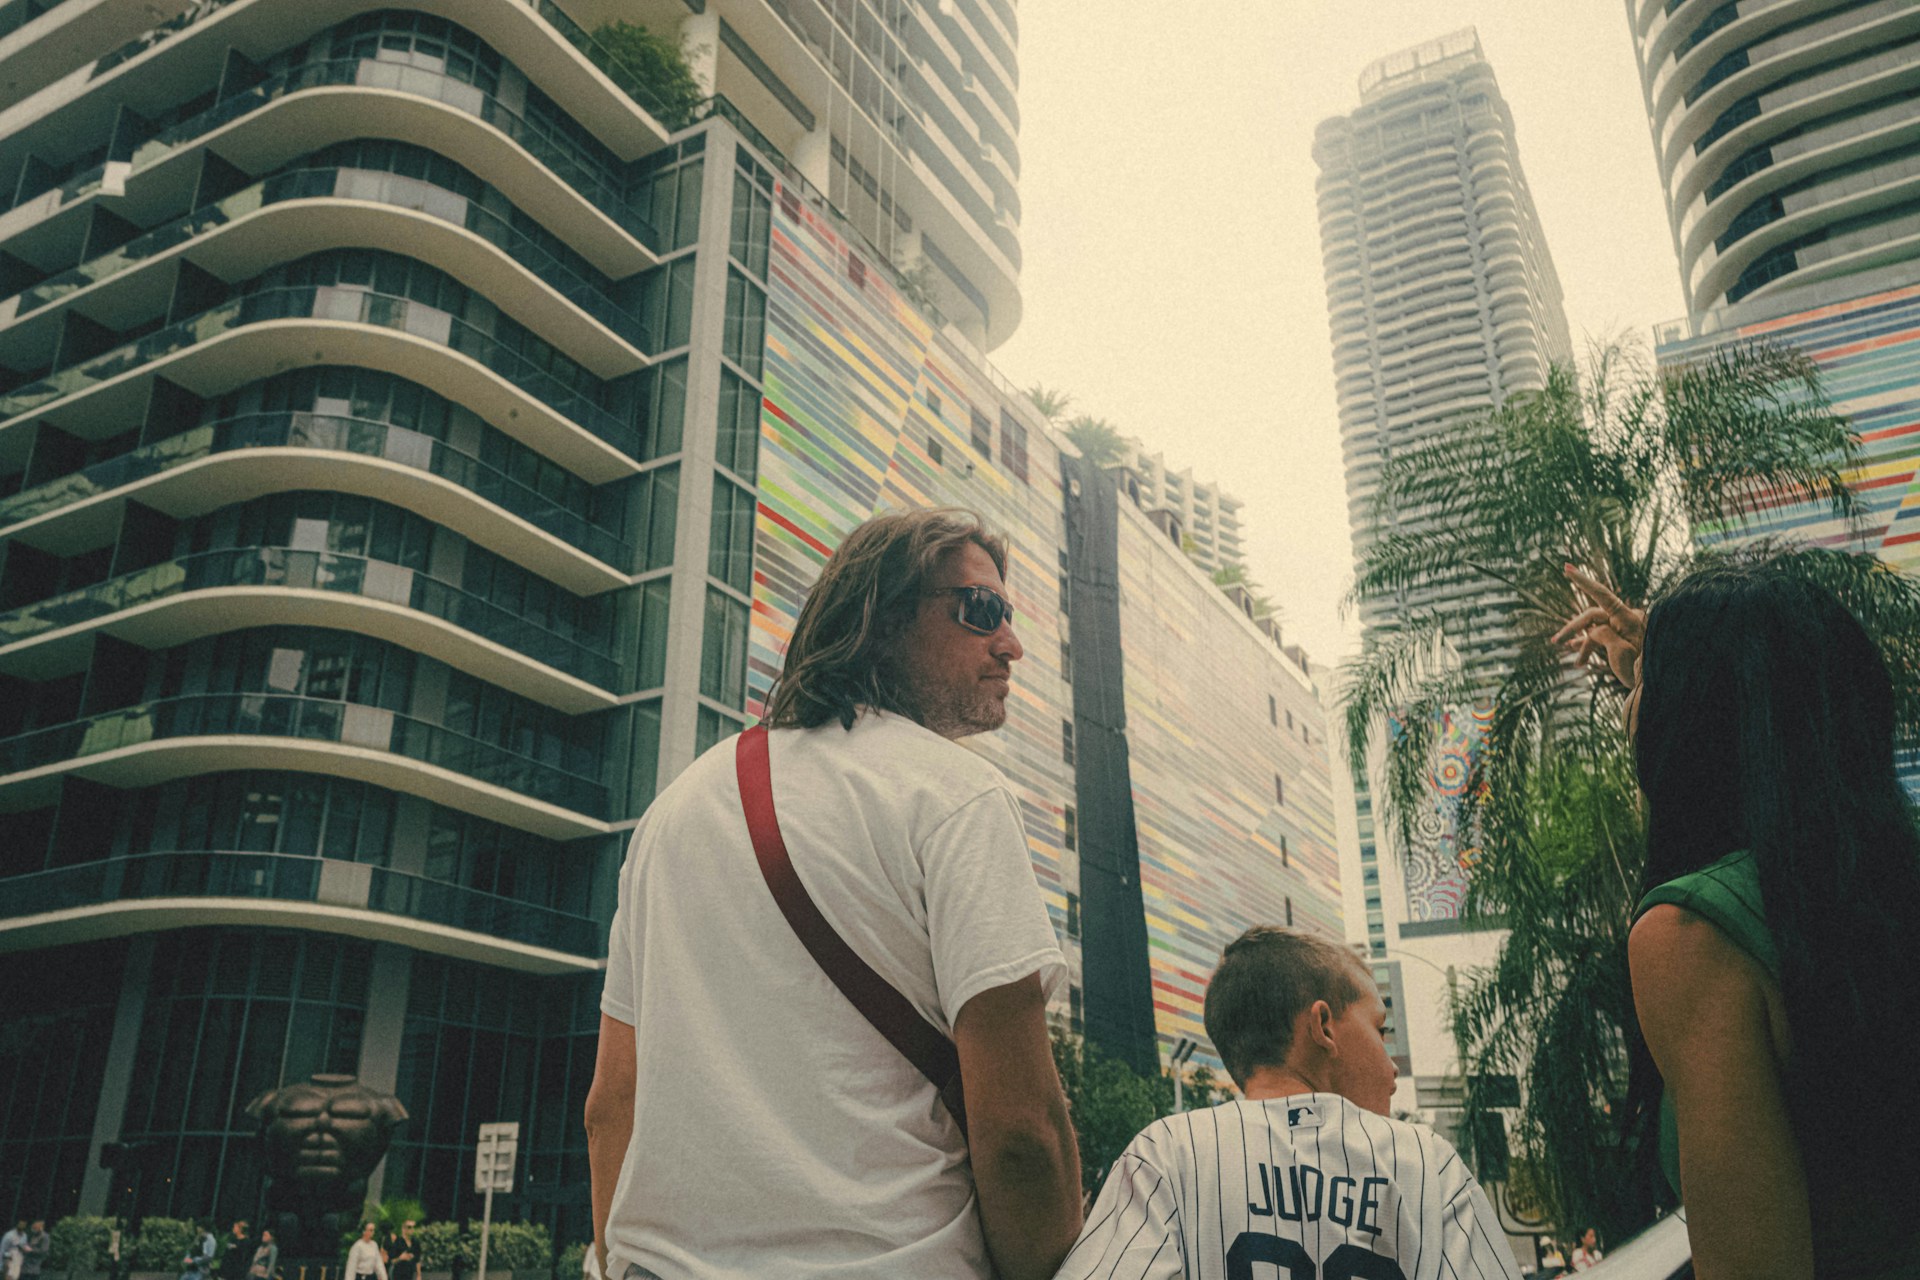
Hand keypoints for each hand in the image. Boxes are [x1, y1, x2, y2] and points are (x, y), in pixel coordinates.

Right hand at [1552, 564, 1644, 691]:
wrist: (1658, 685)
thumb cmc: (1642, 669)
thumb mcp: (1621, 653)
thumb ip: (1602, 635)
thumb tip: (1592, 631)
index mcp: (1628, 618)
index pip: (1601, 594)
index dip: (1583, 581)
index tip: (1566, 567)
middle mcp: (1625, 620)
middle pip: (1591, 616)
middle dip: (1573, 627)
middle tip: (1555, 641)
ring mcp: (1623, 629)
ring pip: (1593, 629)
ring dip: (1580, 641)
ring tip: (1566, 653)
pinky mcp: (1621, 640)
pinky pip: (1600, 637)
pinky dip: (1587, 645)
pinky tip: (1575, 653)